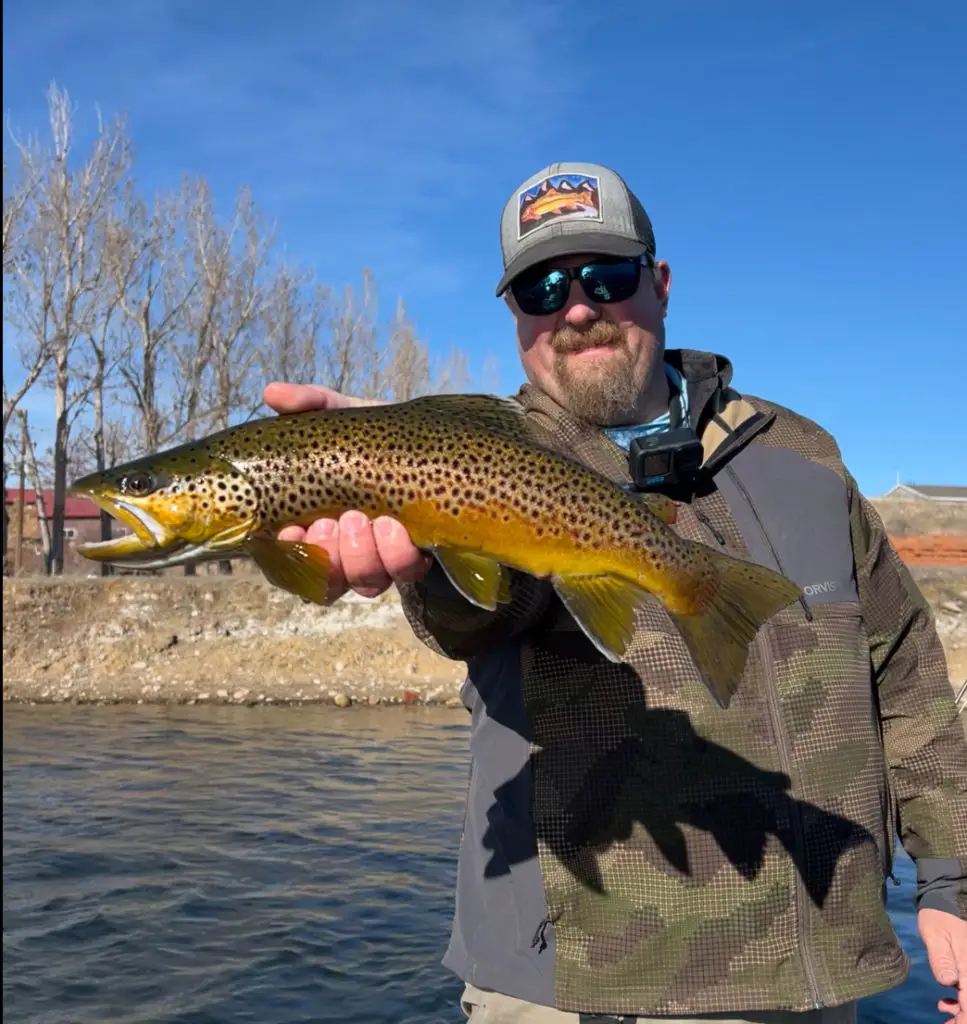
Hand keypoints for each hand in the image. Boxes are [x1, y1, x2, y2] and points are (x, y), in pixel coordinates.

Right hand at [262, 382, 431, 601]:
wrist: (443, 446)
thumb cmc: (384, 438)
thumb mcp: (349, 418)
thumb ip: (312, 405)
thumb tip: (271, 393)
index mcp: (318, 523)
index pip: (291, 558)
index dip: (288, 554)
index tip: (290, 530)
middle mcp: (346, 550)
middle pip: (326, 579)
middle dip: (329, 554)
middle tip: (335, 521)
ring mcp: (382, 560)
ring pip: (363, 581)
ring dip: (362, 556)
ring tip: (373, 520)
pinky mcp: (417, 560)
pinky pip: (404, 574)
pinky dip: (398, 556)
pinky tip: (397, 528)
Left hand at [919, 908, 966, 1023]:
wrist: (943, 906)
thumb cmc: (937, 920)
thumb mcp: (934, 935)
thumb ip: (941, 959)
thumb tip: (947, 982)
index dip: (965, 1018)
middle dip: (963, 1018)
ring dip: (963, 1012)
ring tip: (945, 1017)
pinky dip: (962, 1002)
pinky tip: (946, 1003)